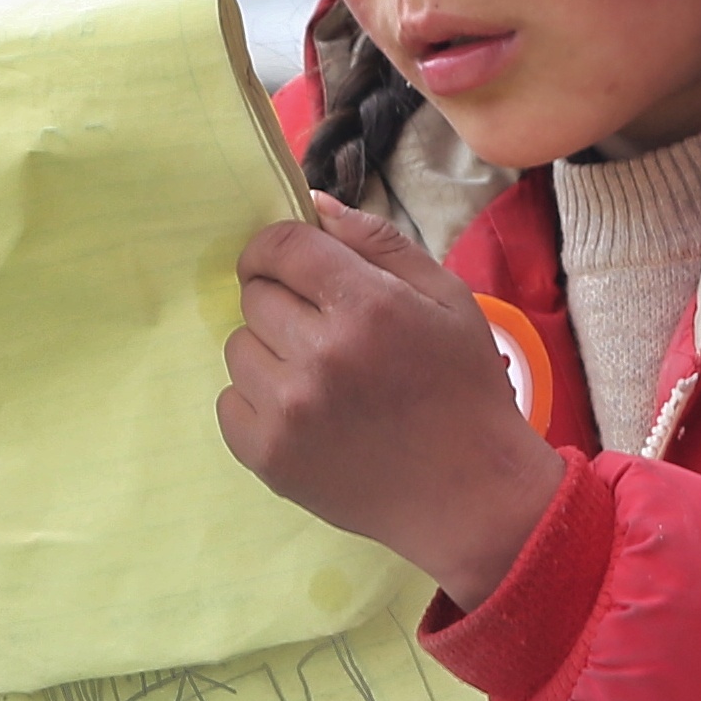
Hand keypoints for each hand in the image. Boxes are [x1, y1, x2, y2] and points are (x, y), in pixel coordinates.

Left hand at [220, 195, 566, 609]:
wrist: (471, 496)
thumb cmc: (466, 390)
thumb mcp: (448, 299)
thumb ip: (378, 243)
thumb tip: (313, 204)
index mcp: (366, 306)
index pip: (280, 247)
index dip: (275, 248)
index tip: (286, 264)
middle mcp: (319, 354)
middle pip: (255, 296)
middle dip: (283, 302)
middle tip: (324, 331)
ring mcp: (288, 410)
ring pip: (238, 347)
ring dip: (271, 353)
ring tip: (320, 378)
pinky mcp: (269, 457)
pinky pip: (229, 402)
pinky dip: (259, 402)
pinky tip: (305, 415)